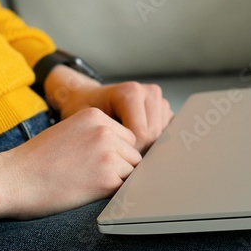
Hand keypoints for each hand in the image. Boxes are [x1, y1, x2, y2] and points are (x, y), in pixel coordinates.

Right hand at [0, 108, 140, 221]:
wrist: (12, 179)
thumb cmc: (34, 161)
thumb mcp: (68, 132)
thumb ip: (95, 135)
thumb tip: (122, 151)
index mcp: (94, 115)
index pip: (125, 136)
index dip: (114, 152)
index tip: (93, 162)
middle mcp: (104, 130)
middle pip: (132, 153)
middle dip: (118, 166)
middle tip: (89, 175)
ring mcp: (108, 153)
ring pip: (131, 171)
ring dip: (115, 180)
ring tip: (85, 183)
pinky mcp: (107, 178)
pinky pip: (124, 188)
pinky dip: (110, 194)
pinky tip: (87, 192)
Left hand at [44, 66, 172, 152]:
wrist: (87, 96)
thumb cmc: (84, 109)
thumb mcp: (86, 121)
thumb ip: (102, 135)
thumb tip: (118, 158)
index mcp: (130, 92)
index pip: (141, 134)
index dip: (127, 150)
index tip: (111, 154)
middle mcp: (148, 92)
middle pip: (153, 136)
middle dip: (138, 150)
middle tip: (118, 153)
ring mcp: (159, 99)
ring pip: (162, 136)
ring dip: (146, 146)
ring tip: (125, 145)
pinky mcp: (164, 108)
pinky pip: (166, 133)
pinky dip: (153, 142)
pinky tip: (137, 141)